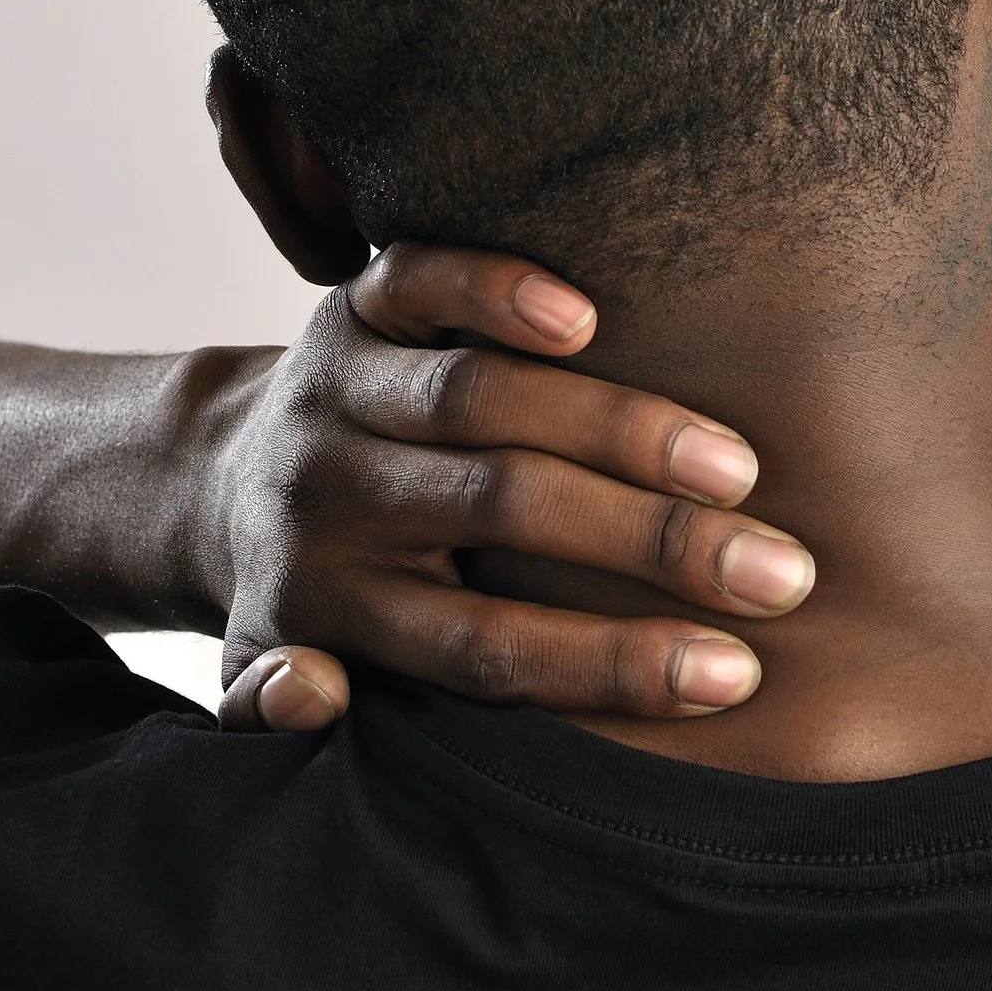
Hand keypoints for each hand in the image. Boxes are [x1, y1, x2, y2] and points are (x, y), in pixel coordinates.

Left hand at [205, 243, 814, 731]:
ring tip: (738, 465)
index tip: (734, 674)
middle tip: (782, 571)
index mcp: (331, 605)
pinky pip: (421, 282)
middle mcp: (334, 494)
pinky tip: (589, 316)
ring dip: (615, 426)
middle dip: (651, 543)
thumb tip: (318, 699)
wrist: (209, 475)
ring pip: (478, 399)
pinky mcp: (351, 306)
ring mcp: (341, 389)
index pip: (483, 645)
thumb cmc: (302, 596)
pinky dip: (495, 289)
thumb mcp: (266, 681)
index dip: (611, 662)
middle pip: (500, 511)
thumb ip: (277, 708)